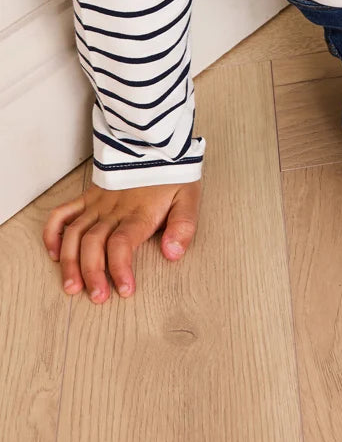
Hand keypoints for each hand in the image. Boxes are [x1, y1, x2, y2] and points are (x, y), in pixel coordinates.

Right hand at [42, 179, 202, 301]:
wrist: (156, 144)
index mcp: (138, 212)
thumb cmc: (172, 174)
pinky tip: (55, 254)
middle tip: (97, 297)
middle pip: (94, 244)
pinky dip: (53, 233)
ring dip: (70, 262)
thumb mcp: (188, 197)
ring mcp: (97, 203)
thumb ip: (183, 226)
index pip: (122, 244)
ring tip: (71, 286)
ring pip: (75, 234)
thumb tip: (173, 253)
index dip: (120, 269)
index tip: (124, 290)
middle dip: (92, 274)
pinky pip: (63, 213)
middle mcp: (114, 210)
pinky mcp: (88, 196)